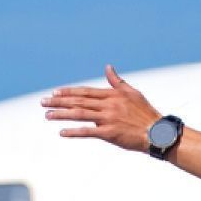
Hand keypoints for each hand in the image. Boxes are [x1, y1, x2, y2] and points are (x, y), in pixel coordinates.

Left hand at [42, 65, 161, 152]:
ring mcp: (108, 119)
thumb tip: (107, 67)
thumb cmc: (145, 113)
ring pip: (80, 114)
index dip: (68, 92)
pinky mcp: (110, 133)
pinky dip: (74, 131)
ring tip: (47, 115)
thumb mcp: (132, 93)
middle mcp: (108, 105)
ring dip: (62, 114)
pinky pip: (88, 132)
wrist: (157, 132)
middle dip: (59, 102)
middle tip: (43, 102)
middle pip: (78, 101)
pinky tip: (62, 132)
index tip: (54, 93)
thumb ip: (117, 81)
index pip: (85, 92)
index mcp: (112, 95)